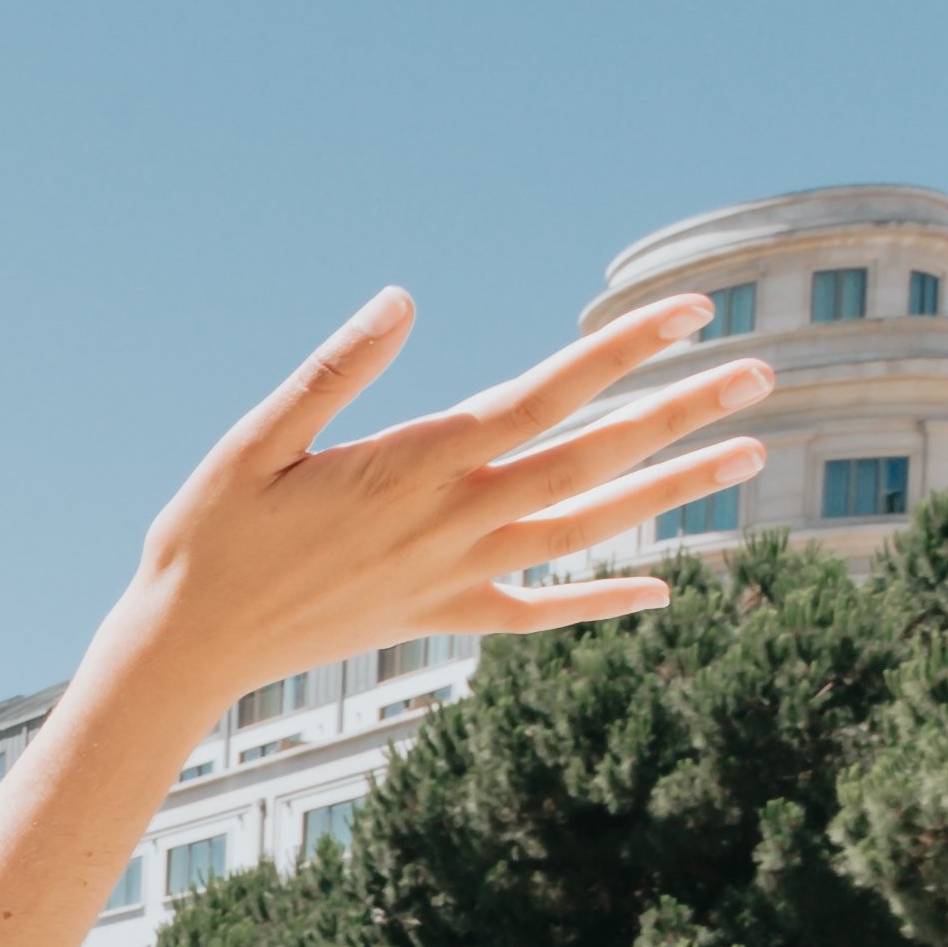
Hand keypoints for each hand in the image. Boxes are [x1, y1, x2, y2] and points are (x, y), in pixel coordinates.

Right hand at [123, 289, 774, 688]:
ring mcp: (453, 576)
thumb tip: (401, 298)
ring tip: (745, 456)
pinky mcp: (439, 617)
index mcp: (414, 465)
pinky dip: (602, 602)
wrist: (185, 648)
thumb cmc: (208, 534)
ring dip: (669, 492)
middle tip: (762, 374)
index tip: (690, 312)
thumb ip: (334, 370)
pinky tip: (664, 590)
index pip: (543, 395)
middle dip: (680, 412)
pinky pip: (538, 611)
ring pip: (586, 528)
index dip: (621, 351)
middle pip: (590, 458)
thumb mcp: (254, 440)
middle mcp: (451, 522)